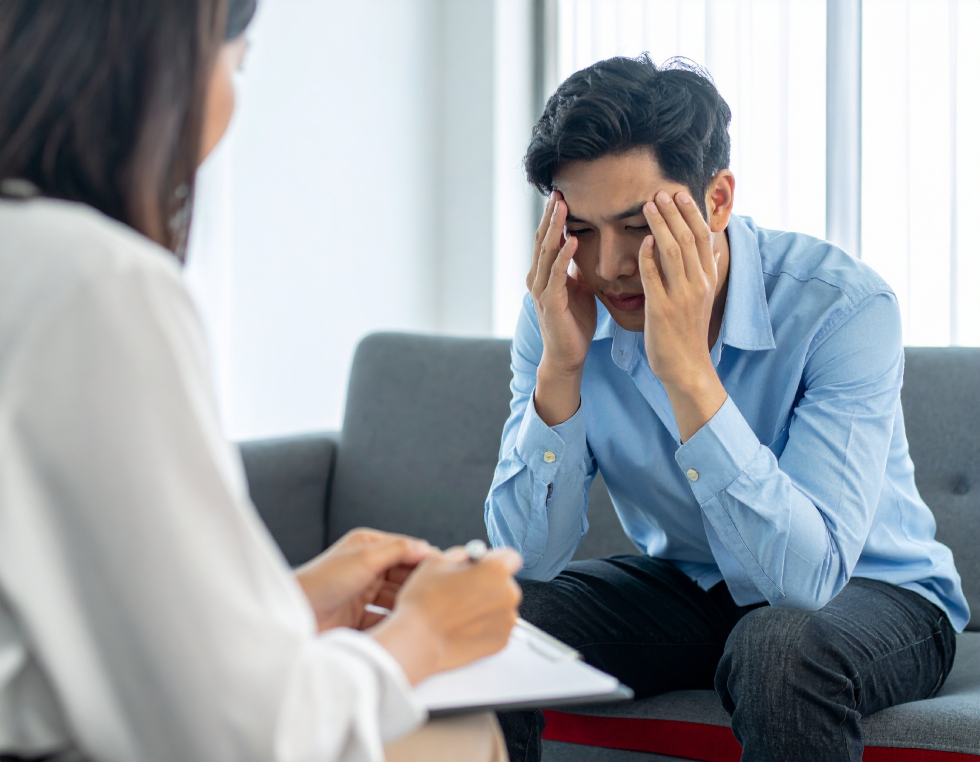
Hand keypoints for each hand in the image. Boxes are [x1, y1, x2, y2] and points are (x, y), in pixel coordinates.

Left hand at [295, 529, 432, 631]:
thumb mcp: (364, 558)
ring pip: (396, 596)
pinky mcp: (359, 618)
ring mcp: (363, 593)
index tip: (445, 568)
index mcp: (367, 545)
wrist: (295, 616)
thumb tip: (426, 547)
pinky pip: (385, 618)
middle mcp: (366, 567)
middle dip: (418, 582)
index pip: (405, 548)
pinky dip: (394, 621)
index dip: (425, 557)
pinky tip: (406, 625)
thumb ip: (398, 550)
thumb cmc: (324, 580)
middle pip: (402, 573)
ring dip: (408, 602)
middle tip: (439, 593)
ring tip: (425, 610)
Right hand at [370, 547, 522, 684]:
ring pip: (502, 605)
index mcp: (496, 570)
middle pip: (506, 582)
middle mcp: (508, 594)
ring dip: (488, 605)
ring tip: (460, 612)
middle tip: (464, 590)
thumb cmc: (425, 601)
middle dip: (490, 584)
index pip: (511, 556)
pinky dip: (486, 625)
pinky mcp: (502, 641)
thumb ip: (461, 554)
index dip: (494, 559)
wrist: (418, 640)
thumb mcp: (437, 561)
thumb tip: (468, 556)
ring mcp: (507, 620)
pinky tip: (464, 626)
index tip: (482, 566)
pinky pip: (498, 626)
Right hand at [528, 191, 597, 424]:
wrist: (567, 355)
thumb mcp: (578, 289)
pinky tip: (572, 240)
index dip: (553, 217)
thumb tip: (587, 247)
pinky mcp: (550, 302)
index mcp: (544, 273)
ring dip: (555, 228)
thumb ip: (577, 269)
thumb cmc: (574, 323)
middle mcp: (537, 278)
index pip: (547, 238)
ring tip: (563, 207)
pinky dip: (563, 256)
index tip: (562, 194)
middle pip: (543, 239)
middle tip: (558, 191)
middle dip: (551, 215)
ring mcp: (541, 290)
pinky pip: (556, 275)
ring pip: (546, 252)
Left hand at [639, 190, 727, 441]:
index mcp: (707, 279)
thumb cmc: (689, 332)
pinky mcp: (663, 309)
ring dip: (661, 225)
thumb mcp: (703, 298)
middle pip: (688, 239)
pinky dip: (649, 257)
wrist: (686, 367)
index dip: (691, 213)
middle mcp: (698, 284)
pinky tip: (643, 241)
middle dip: (674, 212)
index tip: (679, 193)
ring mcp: (681, 296)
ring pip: (673, 252)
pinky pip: (654, 277)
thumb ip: (707, 271)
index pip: (702, 238)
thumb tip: (717, 247)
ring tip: (648, 206)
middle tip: (660, 191)